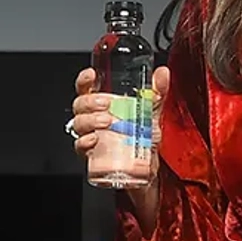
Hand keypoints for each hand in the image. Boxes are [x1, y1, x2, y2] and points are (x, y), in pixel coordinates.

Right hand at [70, 65, 169, 179]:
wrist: (146, 167)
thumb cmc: (142, 136)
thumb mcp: (151, 111)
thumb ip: (157, 91)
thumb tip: (162, 73)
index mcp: (102, 104)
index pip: (86, 88)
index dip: (84, 80)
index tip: (91, 75)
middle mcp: (93, 118)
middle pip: (79, 104)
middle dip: (90, 102)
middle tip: (106, 104)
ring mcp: (90, 135)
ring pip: (79, 123)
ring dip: (90, 120)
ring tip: (107, 122)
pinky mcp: (92, 154)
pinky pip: (80, 146)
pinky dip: (84, 142)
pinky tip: (94, 139)